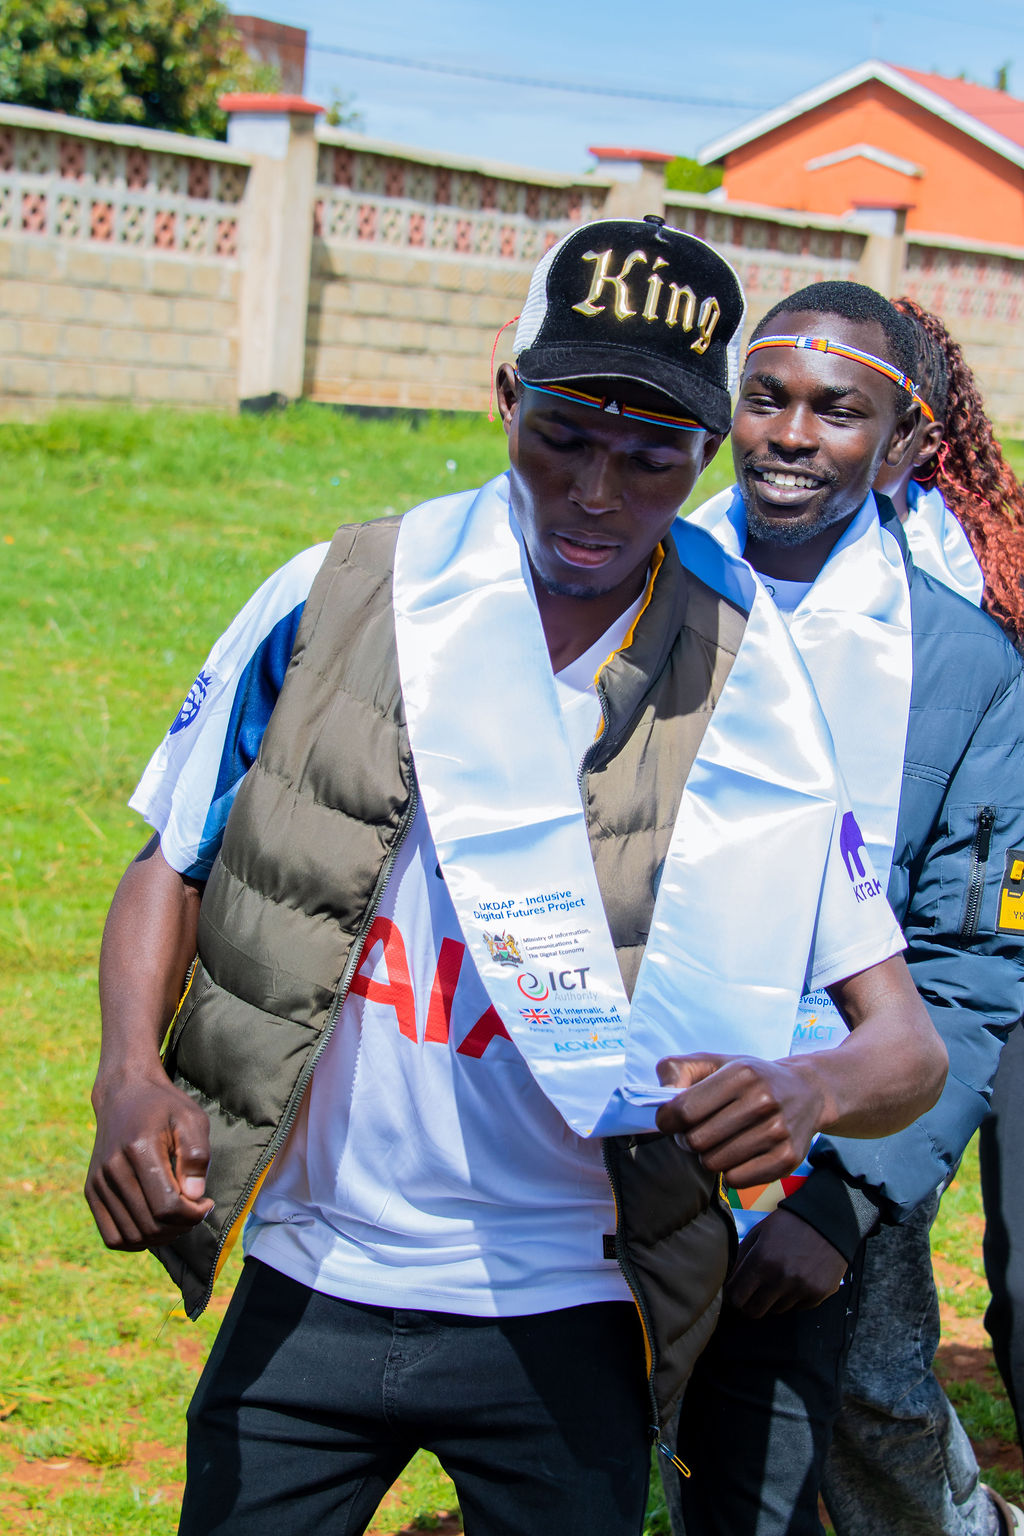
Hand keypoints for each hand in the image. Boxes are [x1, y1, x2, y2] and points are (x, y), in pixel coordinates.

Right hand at [85, 1072, 212, 1250]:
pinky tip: (156, 1224)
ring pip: (132, 1237)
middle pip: (151, 1225)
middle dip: (181, 1227)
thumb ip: (197, 1155)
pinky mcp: (91, 1191)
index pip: (167, 1206)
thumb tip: (194, 1197)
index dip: (193, 1215)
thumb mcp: (191, 1119)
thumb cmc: (164, 1107)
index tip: (206, 1202)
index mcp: (139, 1149)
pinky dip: (137, 1241)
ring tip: (177, 1217)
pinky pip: (113, 1237)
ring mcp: (98, 1183)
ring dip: (162, 1237)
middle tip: (195, 1209)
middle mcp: (112, 1169)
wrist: (124, 1093)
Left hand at [654, 1053, 831, 1185]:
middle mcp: (764, 1101)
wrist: (807, 1091)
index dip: (667, 1119)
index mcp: (741, 1073)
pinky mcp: (788, 1158)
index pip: (685, 1109)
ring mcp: (779, 1132)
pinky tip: (738, 1153)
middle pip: (697, 1141)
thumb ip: (678, 1069)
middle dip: (688, 1139)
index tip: (670, 1120)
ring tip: (720, 1141)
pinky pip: (736, 1180)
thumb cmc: (751, 1078)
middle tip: (698, 1131)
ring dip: (709, 1155)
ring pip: (714, 1163)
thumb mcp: (714, 1062)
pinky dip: (730, 1171)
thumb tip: (663, 1096)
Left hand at [726, 1209, 848, 1316]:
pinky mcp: (818, 1294)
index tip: (734, 1293)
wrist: (827, 1220)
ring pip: (776, 1310)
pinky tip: (796, 1280)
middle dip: (749, 1304)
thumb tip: (727, 1279)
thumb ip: (741, 1256)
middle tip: (752, 1294)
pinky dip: (793, 1299)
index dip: (732, 1296)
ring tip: (778, 1280)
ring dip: (772, 1300)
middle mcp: (781, 1278)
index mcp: (762, 1260)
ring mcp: (801, 1288)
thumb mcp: (759, 1232)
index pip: (736, 1297)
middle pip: (754, 1311)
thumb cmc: (789, 1224)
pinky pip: (797, 1308)